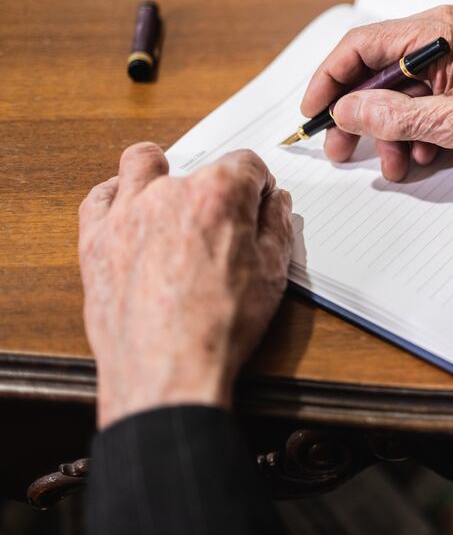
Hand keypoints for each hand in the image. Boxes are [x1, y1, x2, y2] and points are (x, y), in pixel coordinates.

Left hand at [78, 143, 292, 428]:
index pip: (247, 164)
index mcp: (219, 194)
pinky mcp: (95, 238)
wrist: (169, 371)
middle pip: (199, 167)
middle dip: (216, 189)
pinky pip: (99, 197)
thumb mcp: (272, 274)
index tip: (258, 206)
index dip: (259, 187)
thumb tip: (275, 204)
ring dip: (160, 172)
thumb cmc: (220, 327)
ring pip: (141, 163)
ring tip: (172, 201)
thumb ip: (276, 228)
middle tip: (223, 225)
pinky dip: (117, 197)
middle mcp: (169, 192)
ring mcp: (126, 212)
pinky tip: (131, 212)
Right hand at [300, 5, 452, 180]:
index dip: (329, 79)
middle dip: (358, 115)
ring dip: (389, 133)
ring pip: (399, 96)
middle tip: (340, 147)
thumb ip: (394, 116)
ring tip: (394, 164)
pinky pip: (423, 107)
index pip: (362, 46)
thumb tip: (347, 110)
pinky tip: (420, 157)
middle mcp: (443, 39)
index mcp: (439, 31)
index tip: (312, 110)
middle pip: (376, 74)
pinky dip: (414, 134)